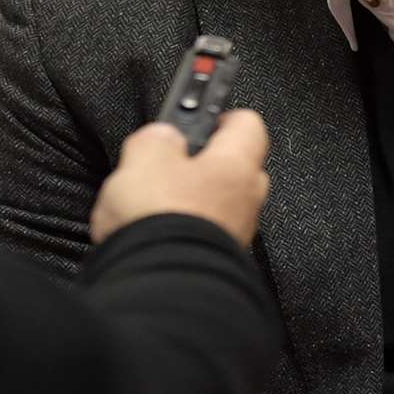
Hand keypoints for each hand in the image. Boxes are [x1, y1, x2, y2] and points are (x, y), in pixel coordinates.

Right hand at [90, 110, 270, 246]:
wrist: (159, 289)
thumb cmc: (160, 221)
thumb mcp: (145, 158)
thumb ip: (158, 138)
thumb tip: (163, 137)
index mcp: (237, 166)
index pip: (247, 123)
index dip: (222, 112)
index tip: (203, 105)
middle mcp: (246, 201)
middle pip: (235, 166)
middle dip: (206, 158)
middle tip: (173, 154)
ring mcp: (234, 235)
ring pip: (219, 203)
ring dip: (193, 197)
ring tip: (155, 197)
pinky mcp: (215, 262)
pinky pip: (204, 233)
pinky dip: (185, 227)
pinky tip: (156, 230)